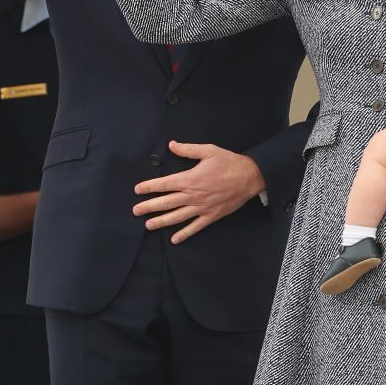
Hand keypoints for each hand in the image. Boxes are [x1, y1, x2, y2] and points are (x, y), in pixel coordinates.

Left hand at [133, 141, 264, 242]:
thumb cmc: (229, 162)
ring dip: (161, 221)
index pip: (164, 184)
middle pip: (166, 202)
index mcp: (190, 179)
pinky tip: (174, 239)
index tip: (138, 190)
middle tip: (135, 211)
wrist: (250, 177)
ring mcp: (202, 207)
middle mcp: (193, 195)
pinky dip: (185, 234)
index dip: (149, 187)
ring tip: (148, 225)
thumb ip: (188, 150)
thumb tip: (172, 145)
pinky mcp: (211, 216)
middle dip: (149, 206)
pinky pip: (195, 227)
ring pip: (177, 216)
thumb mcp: (209, 151)